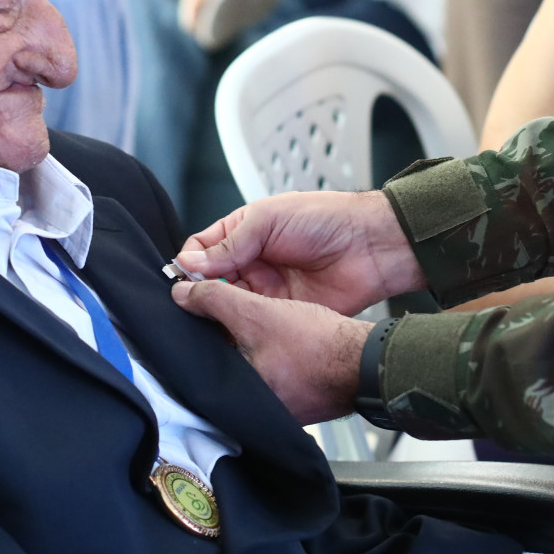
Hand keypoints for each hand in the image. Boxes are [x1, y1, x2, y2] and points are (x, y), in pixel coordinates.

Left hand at [172, 279, 368, 422]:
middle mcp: (248, 411)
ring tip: (247, 324)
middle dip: (220, 340)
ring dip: (243, 346)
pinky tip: (271, 338)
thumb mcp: (259, 314)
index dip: (197, 331)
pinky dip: (264, 356)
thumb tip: (182, 292)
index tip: (197, 309)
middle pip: (221, 366)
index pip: (199, 361)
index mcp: (234, 396)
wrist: (365, 362)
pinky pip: (265, 374)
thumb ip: (217, 300)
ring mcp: (270, 408)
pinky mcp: (289, 402)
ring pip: (244, 368)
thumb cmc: (317, 345)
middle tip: (220, 314)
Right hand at [175, 189, 424, 314]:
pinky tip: (228, 334)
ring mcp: (266, 289)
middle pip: (209, 283)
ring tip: (204, 322)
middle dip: (197, 294)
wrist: (371, 245)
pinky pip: (253, 324)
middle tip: (189, 306)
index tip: (182, 279)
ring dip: (215, 314)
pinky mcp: (282, 313)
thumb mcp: (269, 220)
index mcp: (244, 233)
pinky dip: (239, 331)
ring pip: (228, 306)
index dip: (188, 265)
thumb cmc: (326, 218)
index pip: (202, 251)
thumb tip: (189, 263)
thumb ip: (230, 244)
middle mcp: (251, 262)